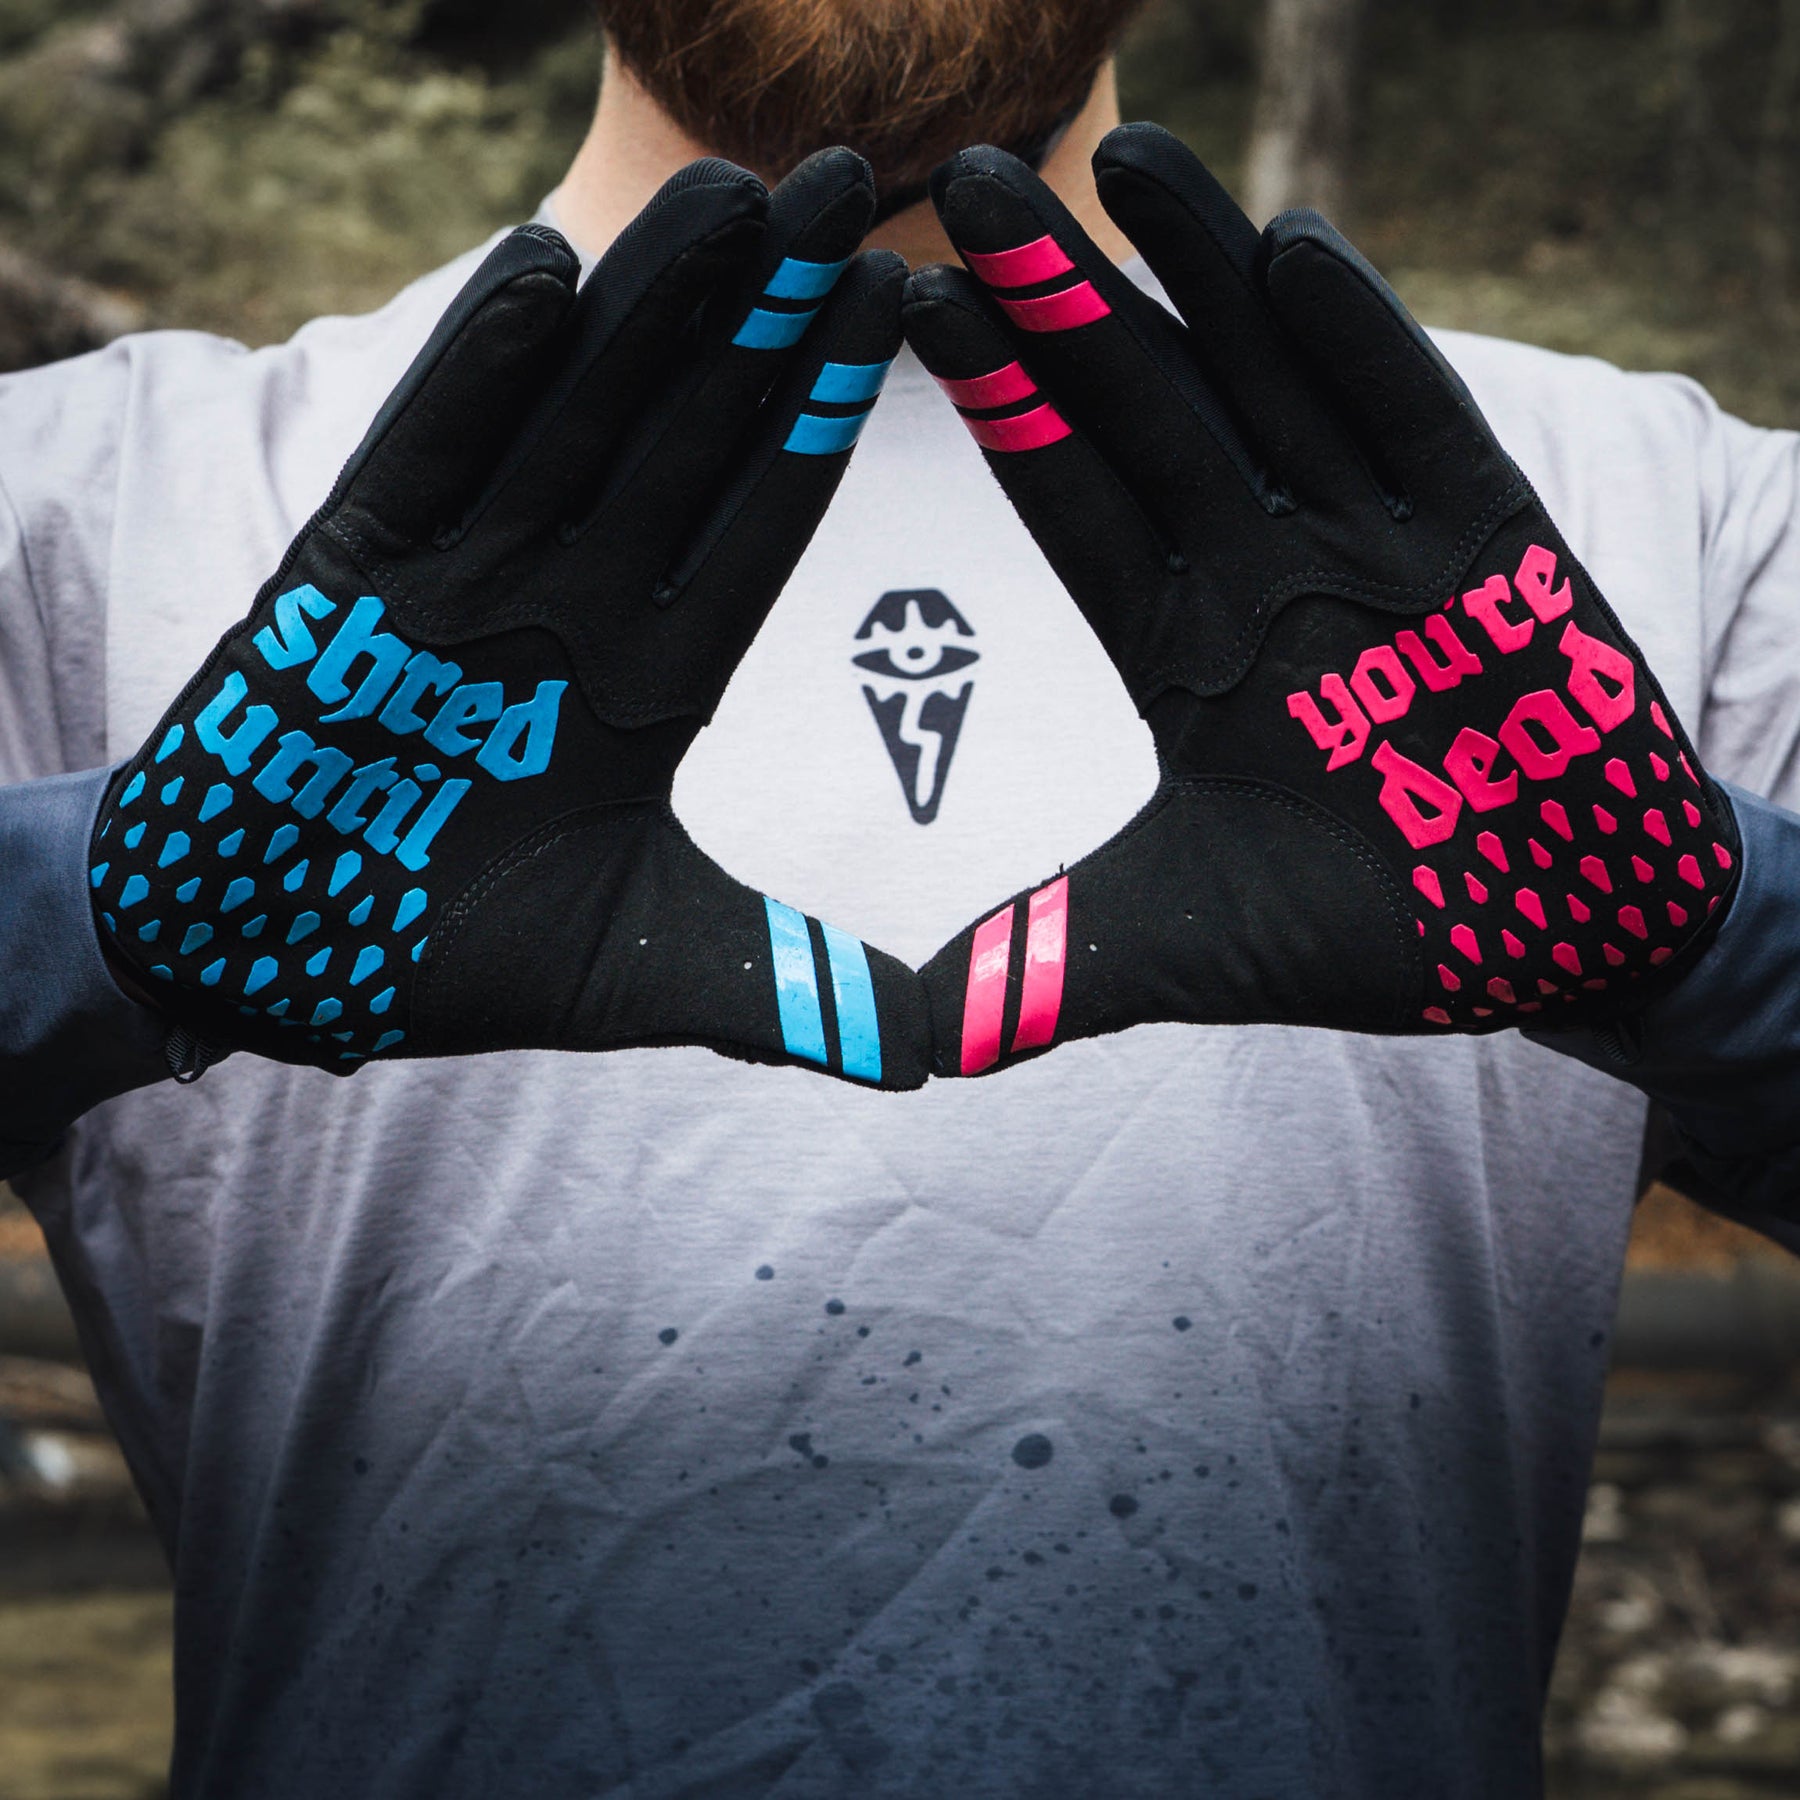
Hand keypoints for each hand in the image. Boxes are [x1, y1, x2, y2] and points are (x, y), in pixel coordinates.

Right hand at [90, 150, 929, 1087]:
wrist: (271, 952)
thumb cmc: (455, 960)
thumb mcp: (648, 973)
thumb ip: (789, 990)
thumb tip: (938, 1060)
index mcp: (654, 680)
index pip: (759, 527)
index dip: (827, 421)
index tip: (904, 314)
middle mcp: (573, 606)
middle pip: (686, 440)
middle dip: (769, 318)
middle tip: (854, 186)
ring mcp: (465, 579)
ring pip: (571, 421)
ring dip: (649, 310)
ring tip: (733, 196)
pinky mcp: (352, 577)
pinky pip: (423, 462)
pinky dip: (475, 377)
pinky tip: (544, 274)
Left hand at [901, 124, 1738, 1075]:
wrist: (1556, 930)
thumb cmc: (1360, 937)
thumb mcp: (1177, 948)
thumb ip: (1038, 965)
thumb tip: (887, 1041)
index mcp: (1172, 646)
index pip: (1067, 503)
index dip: (992, 409)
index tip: (904, 311)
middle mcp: (1258, 570)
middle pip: (1147, 413)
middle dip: (1064, 301)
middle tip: (973, 181)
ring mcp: (1374, 543)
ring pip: (1274, 387)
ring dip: (1202, 277)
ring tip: (1125, 158)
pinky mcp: (1494, 540)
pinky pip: (1416, 429)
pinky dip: (1360, 346)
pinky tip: (1288, 251)